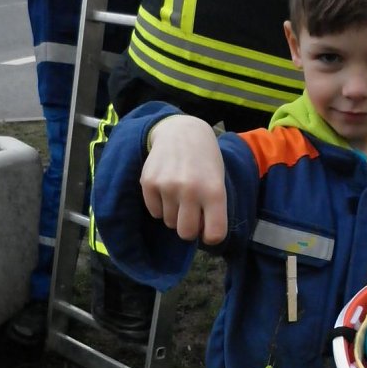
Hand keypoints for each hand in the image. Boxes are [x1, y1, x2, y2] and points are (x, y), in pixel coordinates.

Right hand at [140, 115, 227, 243]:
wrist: (181, 131)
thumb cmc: (204, 162)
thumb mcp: (218, 182)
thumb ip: (213, 209)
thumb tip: (198, 234)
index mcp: (214, 192)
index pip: (214, 234)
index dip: (211, 236)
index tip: (208, 230)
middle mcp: (191, 190)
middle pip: (186, 233)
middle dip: (189, 228)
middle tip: (190, 214)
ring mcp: (167, 186)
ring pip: (169, 223)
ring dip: (174, 214)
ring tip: (179, 193)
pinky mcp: (148, 182)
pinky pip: (154, 212)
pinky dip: (160, 205)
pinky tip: (166, 187)